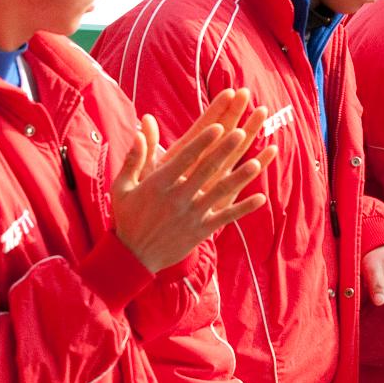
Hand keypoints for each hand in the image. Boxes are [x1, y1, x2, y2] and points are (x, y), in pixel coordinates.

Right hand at [112, 90, 275, 273]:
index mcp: (159, 183)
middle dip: (224, 150)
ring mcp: (192, 215)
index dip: (202, 142)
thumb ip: (134, 158)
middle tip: (242, 131)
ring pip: (220, 192)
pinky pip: (225, 218)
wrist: (133, 257)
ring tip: (256, 163)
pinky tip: (261, 198)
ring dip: (239, 177)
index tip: (218, 125)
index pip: (185, 158)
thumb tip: (141, 129)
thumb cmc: (128, 217)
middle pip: (206, 169)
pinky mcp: (201, 231)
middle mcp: (178, 197)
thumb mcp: (122, 187)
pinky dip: (243, 209)